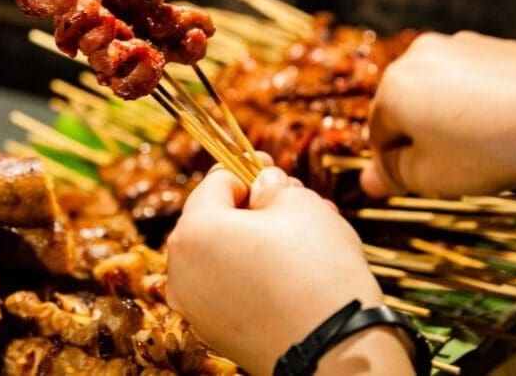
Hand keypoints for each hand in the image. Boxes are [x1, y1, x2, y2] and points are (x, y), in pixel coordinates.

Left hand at [167, 166, 411, 374]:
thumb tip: (263, 185)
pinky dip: (251, 274)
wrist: (334, 349)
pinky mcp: (214, 332)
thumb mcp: (300, 203)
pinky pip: (228, 288)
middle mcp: (181, 270)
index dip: (247, 169)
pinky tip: (289, 272)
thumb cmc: (316, 268)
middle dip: (252, 208)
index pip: (216, 183)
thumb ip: (272, 185)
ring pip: (222, 255)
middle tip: (291, 202)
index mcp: (193, 230)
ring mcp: (194, 306)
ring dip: (254, 241)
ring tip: (300, 237)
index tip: (271, 166)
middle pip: (214, 220)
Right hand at [363, 31, 515, 198]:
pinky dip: (474, 102)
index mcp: (392, 88)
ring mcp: (453, 45)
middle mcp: (415, 57)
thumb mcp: (433, 178)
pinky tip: (501, 124)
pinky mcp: (485, 45)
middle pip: (404, 109)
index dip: (397, 165)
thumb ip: (392, 176)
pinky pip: (466, 80)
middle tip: (455, 166)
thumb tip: (367, 181)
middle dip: (422, 138)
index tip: (422, 181)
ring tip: (483, 146)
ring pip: (435, 94)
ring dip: (447, 120)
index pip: (377, 136)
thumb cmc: (496, 148)